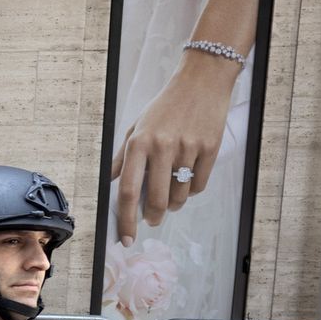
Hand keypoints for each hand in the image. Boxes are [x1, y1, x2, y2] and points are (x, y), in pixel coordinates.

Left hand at [110, 55, 238, 242]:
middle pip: (156, 200)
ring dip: (175, 204)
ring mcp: (188, 147)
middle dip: (153, 217)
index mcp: (139, 143)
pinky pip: (199, 184)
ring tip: (172, 197)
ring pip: (180, 196)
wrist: (201, 81)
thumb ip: (123, 158)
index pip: (128, 191)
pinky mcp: (210, 147)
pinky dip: (193, 190)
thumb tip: (110, 186)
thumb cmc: (166, 107)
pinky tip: (188, 180)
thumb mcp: (136, 127)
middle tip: (153, 219)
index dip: (126, 220)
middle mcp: (162, 146)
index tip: (126, 238)